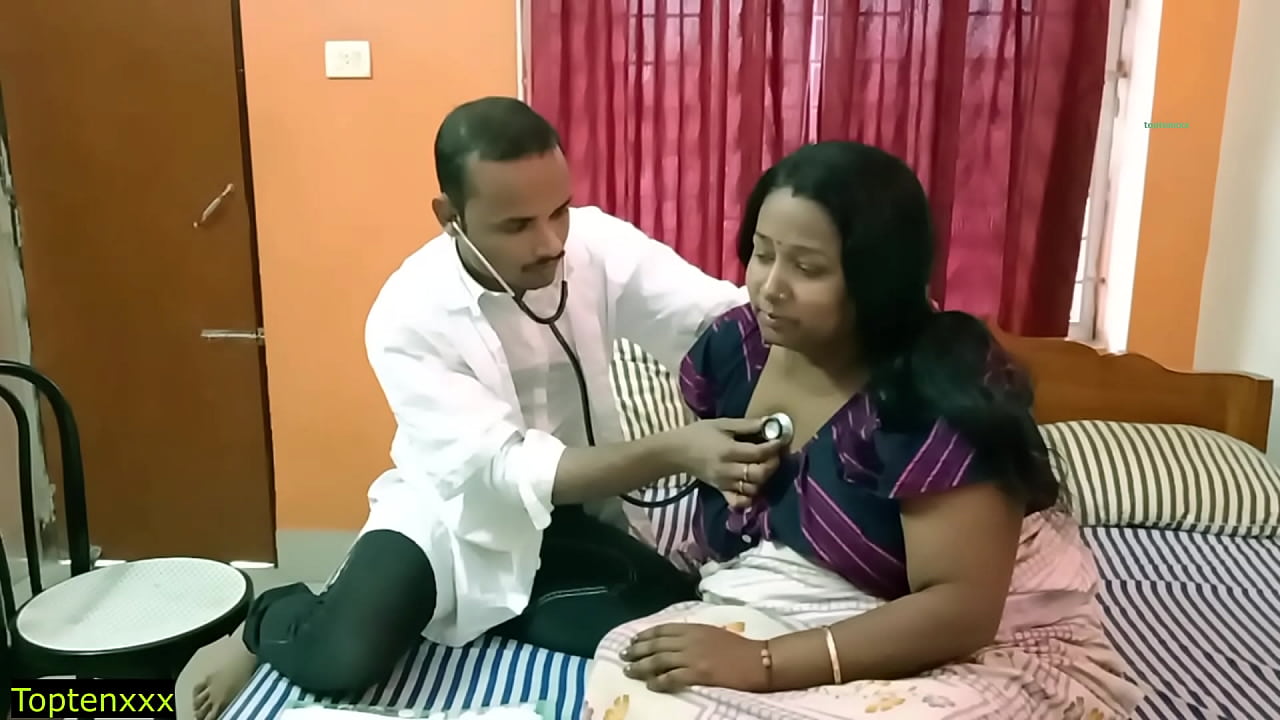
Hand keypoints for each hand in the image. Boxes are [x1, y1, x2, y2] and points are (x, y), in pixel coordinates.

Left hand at [620, 623, 769, 692]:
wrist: (758, 660)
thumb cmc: (739, 648)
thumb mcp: (712, 633)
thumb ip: (693, 635)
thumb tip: (673, 641)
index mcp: (694, 628)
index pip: (662, 630)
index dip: (644, 635)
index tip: (632, 640)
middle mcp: (689, 640)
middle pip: (656, 645)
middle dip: (637, 651)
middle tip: (623, 656)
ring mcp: (693, 657)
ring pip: (659, 660)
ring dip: (641, 667)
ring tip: (629, 672)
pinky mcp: (699, 673)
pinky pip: (672, 678)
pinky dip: (659, 682)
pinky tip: (650, 686)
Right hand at [672, 418, 783, 507]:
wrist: (676, 452)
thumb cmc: (699, 434)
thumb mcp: (722, 424)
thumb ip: (747, 425)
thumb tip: (770, 422)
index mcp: (728, 451)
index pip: (758, 453)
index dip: (773, 447)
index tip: (780, 440)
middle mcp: (728, 470)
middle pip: (759, 474)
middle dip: (772, 464)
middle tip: (774, 455)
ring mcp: (724, 483)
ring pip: (753, 488)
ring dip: (763, 479)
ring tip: (763, 467)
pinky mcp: (721, 491)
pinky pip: (738, 502)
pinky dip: (749, 498)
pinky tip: (752, 487)